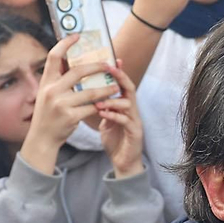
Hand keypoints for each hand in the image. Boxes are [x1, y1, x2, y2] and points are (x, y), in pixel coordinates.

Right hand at [18, 37, 123, 175]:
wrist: (42, 139)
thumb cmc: (48, 114)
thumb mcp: (47, 95)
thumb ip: (58, 81)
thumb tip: (74, 63)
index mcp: (46, 82)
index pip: (54, 57)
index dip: (65, 44)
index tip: (77, 36)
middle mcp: (52, 90)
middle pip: (78, 71)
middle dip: (96, 67)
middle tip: (109, 65)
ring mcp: (61, 104)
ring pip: (90, 92)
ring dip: (106, 89)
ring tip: (116, 87)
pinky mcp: (70, 117)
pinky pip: (92, 108)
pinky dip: (102, 105)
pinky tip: (109, 103)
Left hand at [93, 62, 145, 176]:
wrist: (124, 162)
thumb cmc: (115, 140)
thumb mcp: (106, 120)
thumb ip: (102, 107)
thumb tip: (87, 93)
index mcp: (125, 106)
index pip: (123, 84)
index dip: (119, 72)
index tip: (112, 60)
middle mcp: (133, 110)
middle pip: (130, 88)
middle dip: (120, 77)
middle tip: (109, 69)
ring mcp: (135, 121)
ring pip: (129, 104)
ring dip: (113, 100)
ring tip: (99, 101)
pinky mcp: (135, 133)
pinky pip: (126, 120)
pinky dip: (114, 115)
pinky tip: (103, 114)